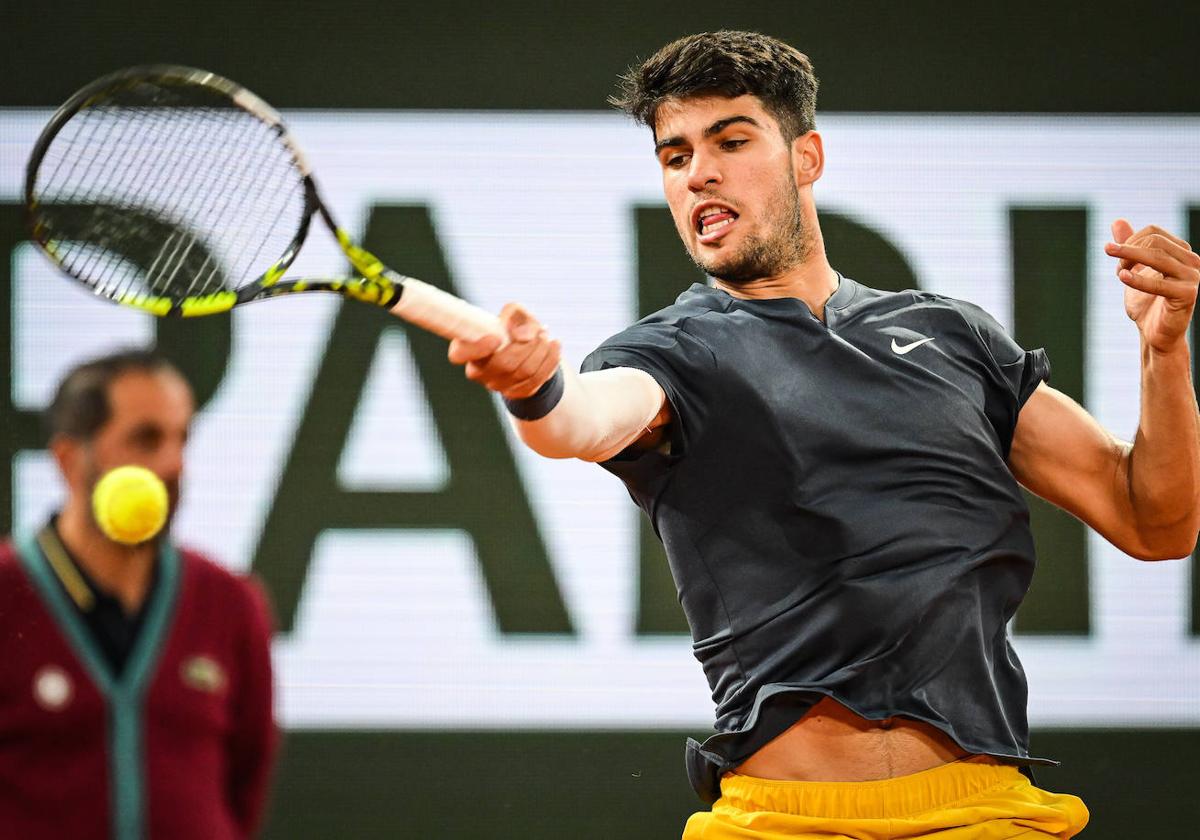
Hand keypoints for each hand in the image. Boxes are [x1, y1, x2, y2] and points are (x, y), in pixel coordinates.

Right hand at [447, 303, 561, 397]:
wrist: (526, 348)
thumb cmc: (512, 327)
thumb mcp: (514, 314)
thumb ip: (515, 315)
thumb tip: (523, 335)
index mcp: (467, 350)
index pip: (459, 354)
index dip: (477, 348)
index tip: (496, 338)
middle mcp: (478, 371)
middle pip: (503, 363)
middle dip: (526, 345)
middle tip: (540, 330)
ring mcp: (497, 385)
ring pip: (523, 372)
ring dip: (540, 351)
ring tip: (547, 335)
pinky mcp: (516, 393)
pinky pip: (536, 380)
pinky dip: (550, 361)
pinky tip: (555, 345)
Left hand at [1105, 219, 1199, 353]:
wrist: (1155, 334)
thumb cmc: (1146, 302)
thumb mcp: (1133, 270)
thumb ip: (1129, 246)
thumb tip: (1117, 221)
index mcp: (1181, 251)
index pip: (1152, 232)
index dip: (1130, 242)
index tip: (1117, 258)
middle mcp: (1191, 260)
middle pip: (1154, 242)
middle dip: (1129, 252)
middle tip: (1116, 268)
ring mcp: (1192, 277)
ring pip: (1158, 257)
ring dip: (1130, 260)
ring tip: (1114, 269)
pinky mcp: (1188, 294)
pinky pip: (1160, 283)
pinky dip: (1138, 279)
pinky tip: (1122, 277)